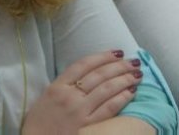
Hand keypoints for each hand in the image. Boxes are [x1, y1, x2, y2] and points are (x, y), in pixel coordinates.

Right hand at [22, 50, 141, 134]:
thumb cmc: (41, 122)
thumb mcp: (48, 97)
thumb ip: (66, 84)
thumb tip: (91, 71)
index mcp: (57, 86)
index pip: (84, 64)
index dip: (104, 56)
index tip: (118, 52)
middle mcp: (69, 96)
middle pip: (99, 75)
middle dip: (120, 66)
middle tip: (134, 61)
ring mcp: (79, 111)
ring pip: (107, 89)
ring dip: (125, 79)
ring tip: (137, 74)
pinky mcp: (88, 126)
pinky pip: (109, 109)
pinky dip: (122, 98)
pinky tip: (131, 92)